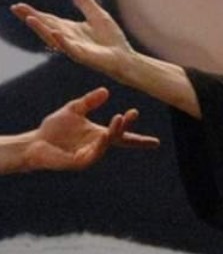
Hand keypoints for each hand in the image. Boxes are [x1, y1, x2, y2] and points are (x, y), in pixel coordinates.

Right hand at [10, 0, 136, 80]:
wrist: (126, 58)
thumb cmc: (112, 40)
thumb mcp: (98, 16)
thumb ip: (86, 4)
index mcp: (70, 30)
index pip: (49, 19)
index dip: (34, 13)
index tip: (18, 6)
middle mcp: (69, 39)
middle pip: (47, 27)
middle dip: (32, 19)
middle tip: (17, 9)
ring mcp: (76, 48)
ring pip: (55, 39)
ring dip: (42, 29)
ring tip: (30, 19)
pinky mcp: (85, 57)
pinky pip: (72, 49)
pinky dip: (64, 42)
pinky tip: (56, 34)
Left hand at [21, 87, 159, 172]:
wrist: (35, 143)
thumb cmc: (54, 129)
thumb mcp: (73, 110)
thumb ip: (89, 101)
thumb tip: (107, 91)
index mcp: (99, 134)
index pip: (123, 136)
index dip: (139, 139)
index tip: (156, 142)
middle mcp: (98, 146)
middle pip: (117, 137)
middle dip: (125, 126)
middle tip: (132, 114)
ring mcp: (90, 155)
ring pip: (107, 144)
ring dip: (114, 132)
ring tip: (119, 118)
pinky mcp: (80, 162)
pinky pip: (94, 153)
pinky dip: (100, 145)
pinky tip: (104, 135)